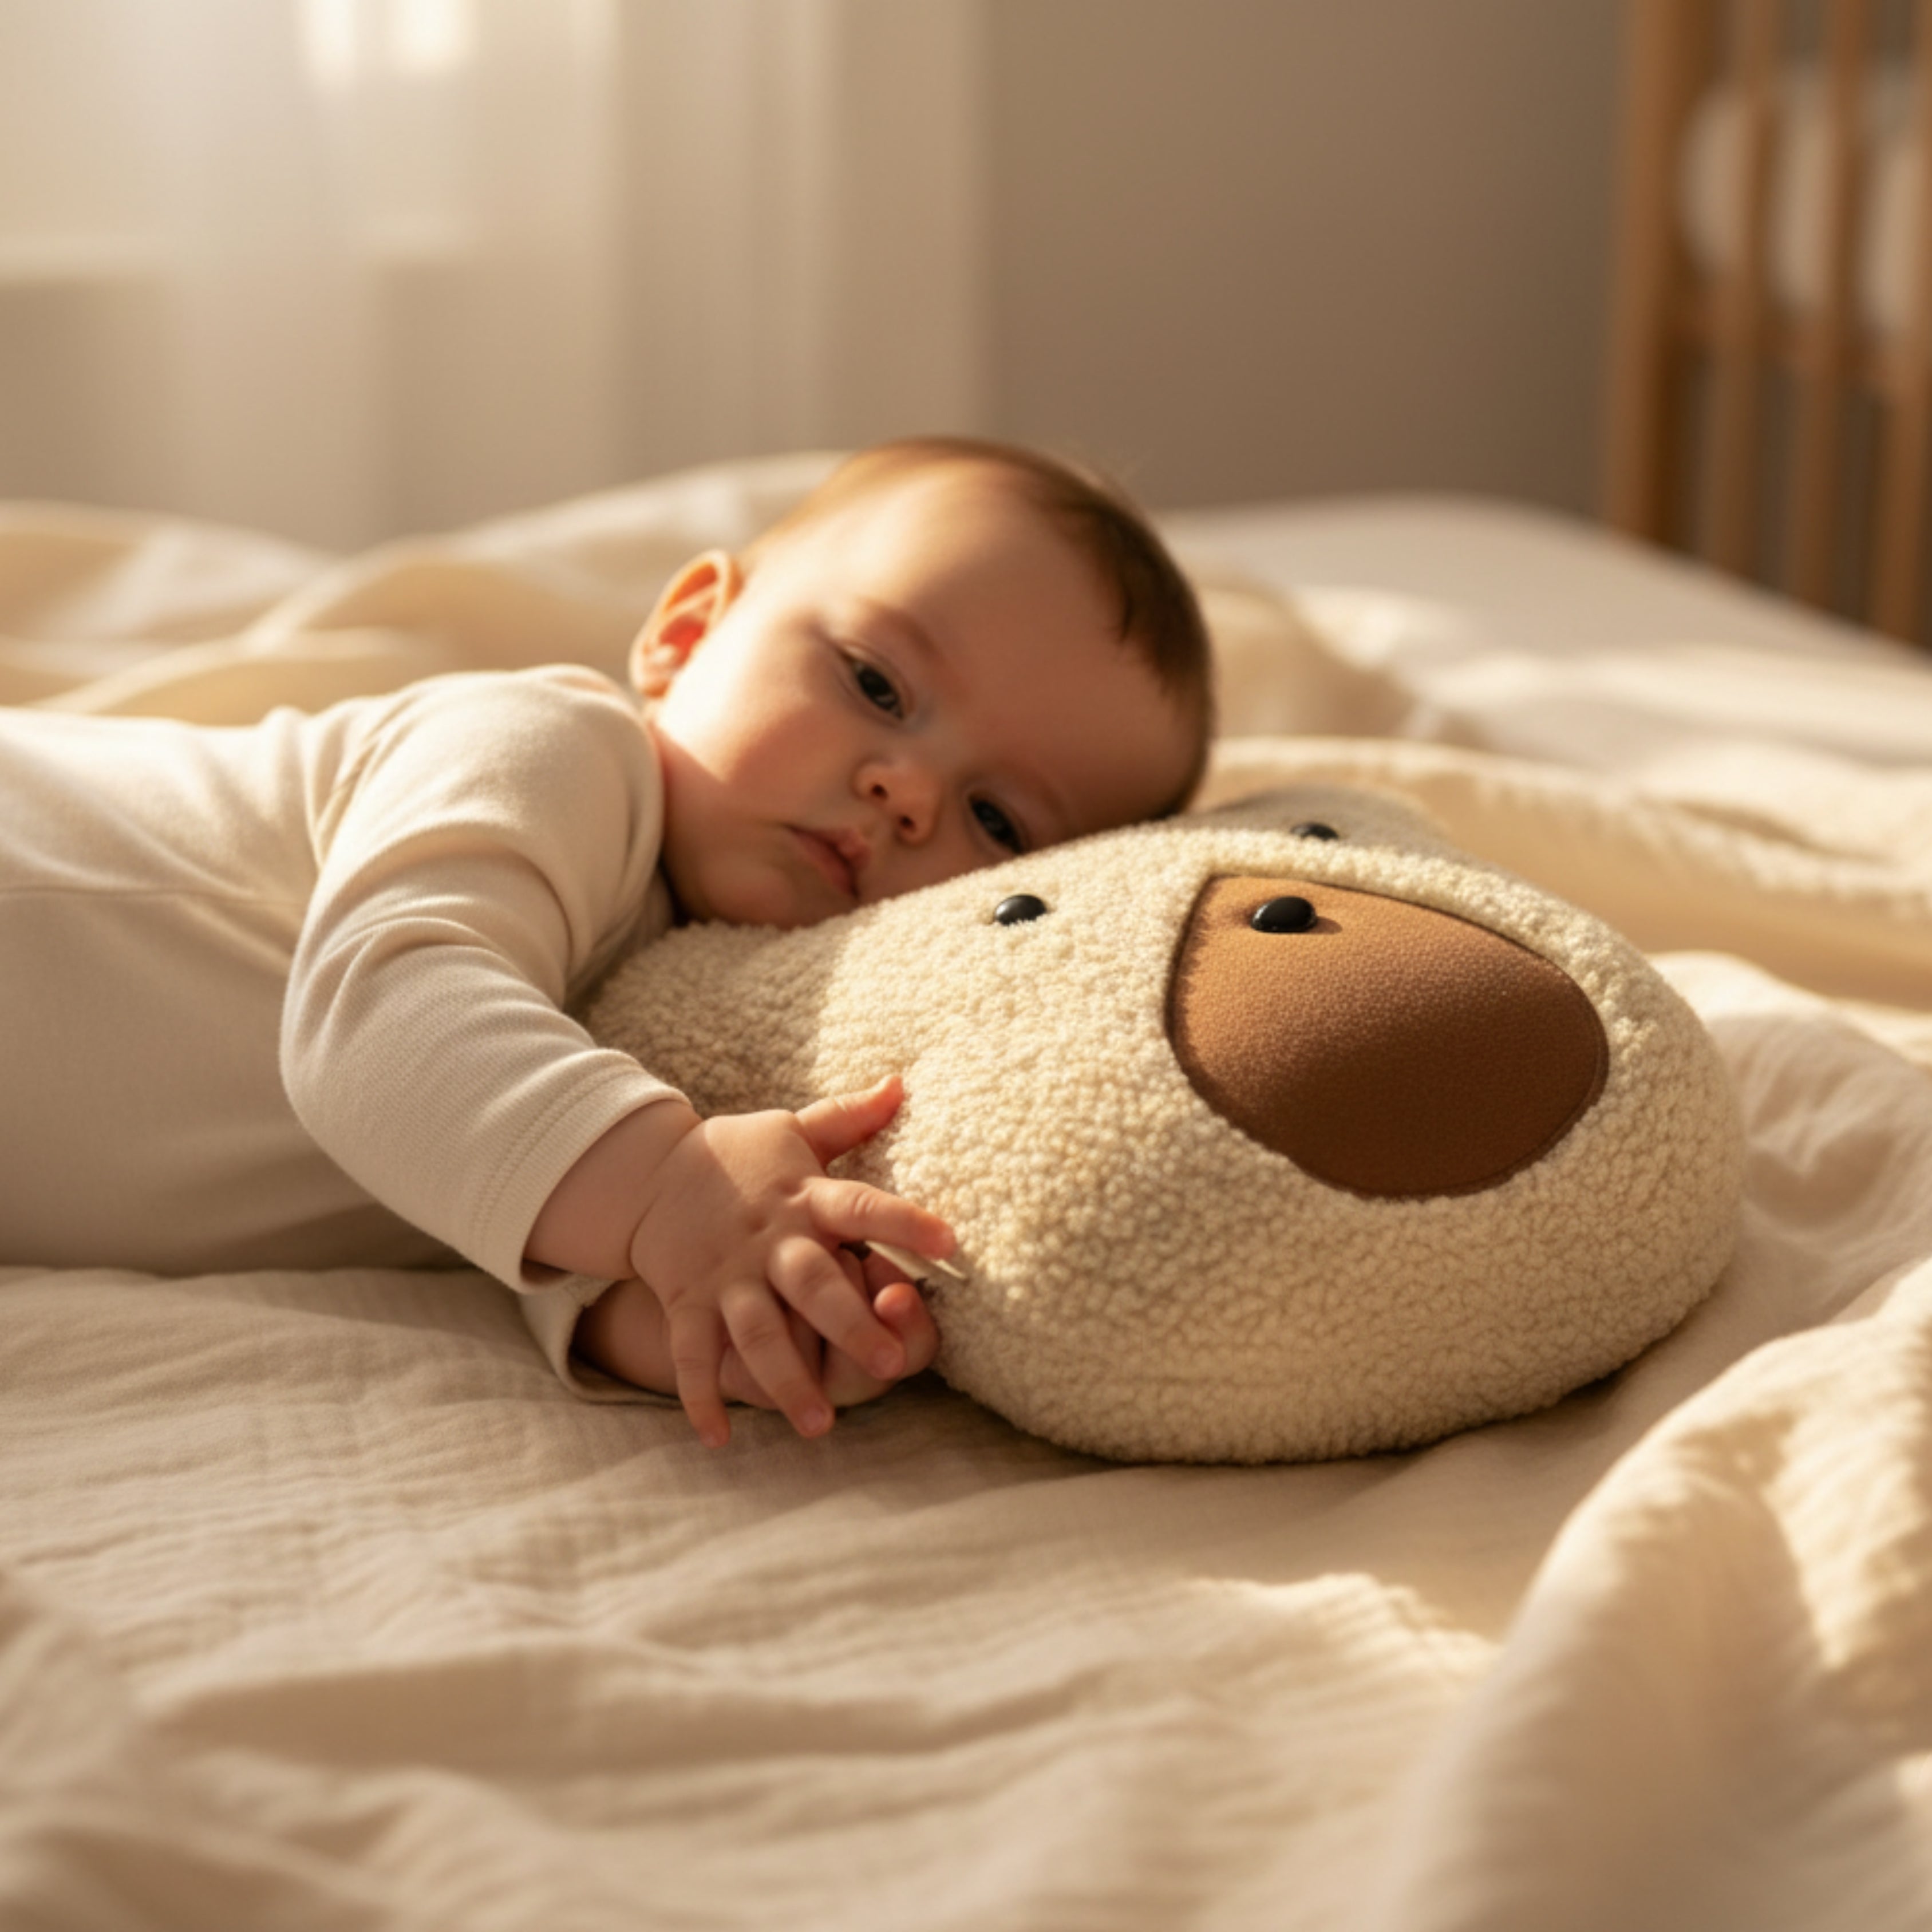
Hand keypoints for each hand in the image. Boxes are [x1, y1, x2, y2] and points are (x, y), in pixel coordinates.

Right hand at [627, 1077, 953, 1446]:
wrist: (648, 1173)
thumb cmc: (739, 1157)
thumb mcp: (793, 1130)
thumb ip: (850, 1118)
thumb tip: (902, 1081)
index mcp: (804, 1197)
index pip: (862, 1206)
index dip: (903, 1221)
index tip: (950, 1241)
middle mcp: (770, 1240)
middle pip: (814, 1285)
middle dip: (850, 1326)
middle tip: (891, 1367)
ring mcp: (726, 1275)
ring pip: (758, 1332)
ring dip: (785, 1380)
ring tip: (820, 1425)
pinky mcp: (688, 1300)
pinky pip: (692, 1353)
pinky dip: (701, 1395)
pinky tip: (720, 1438)